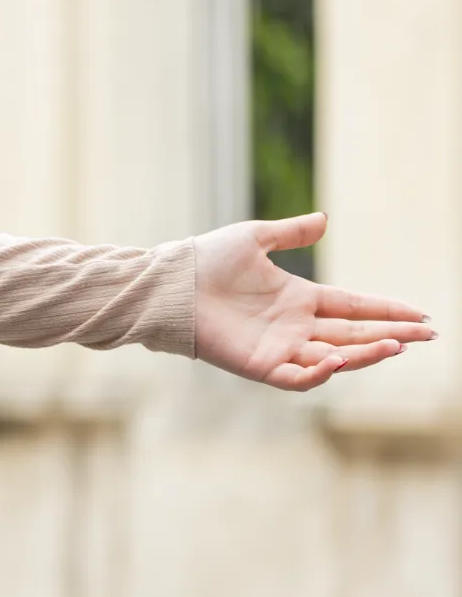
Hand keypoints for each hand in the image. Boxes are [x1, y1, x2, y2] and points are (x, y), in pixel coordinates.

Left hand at [192, 214, 433, 390]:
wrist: (168, 282)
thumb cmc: (204, 259)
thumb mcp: (253, 238)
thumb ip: (291, 233)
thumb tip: (324, 219)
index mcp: (299, 298)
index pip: (354, 307)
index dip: (387, 311)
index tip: (421, 315)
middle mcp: (295, 326)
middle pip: (354, 334)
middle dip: (392, 335)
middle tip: (428, 335)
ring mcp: (279, 347)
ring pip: (335, 357)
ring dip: (366, 354)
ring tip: (396, 345)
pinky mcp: (258, 364)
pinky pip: (295, 377)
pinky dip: (318, 373)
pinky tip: (338, 359)